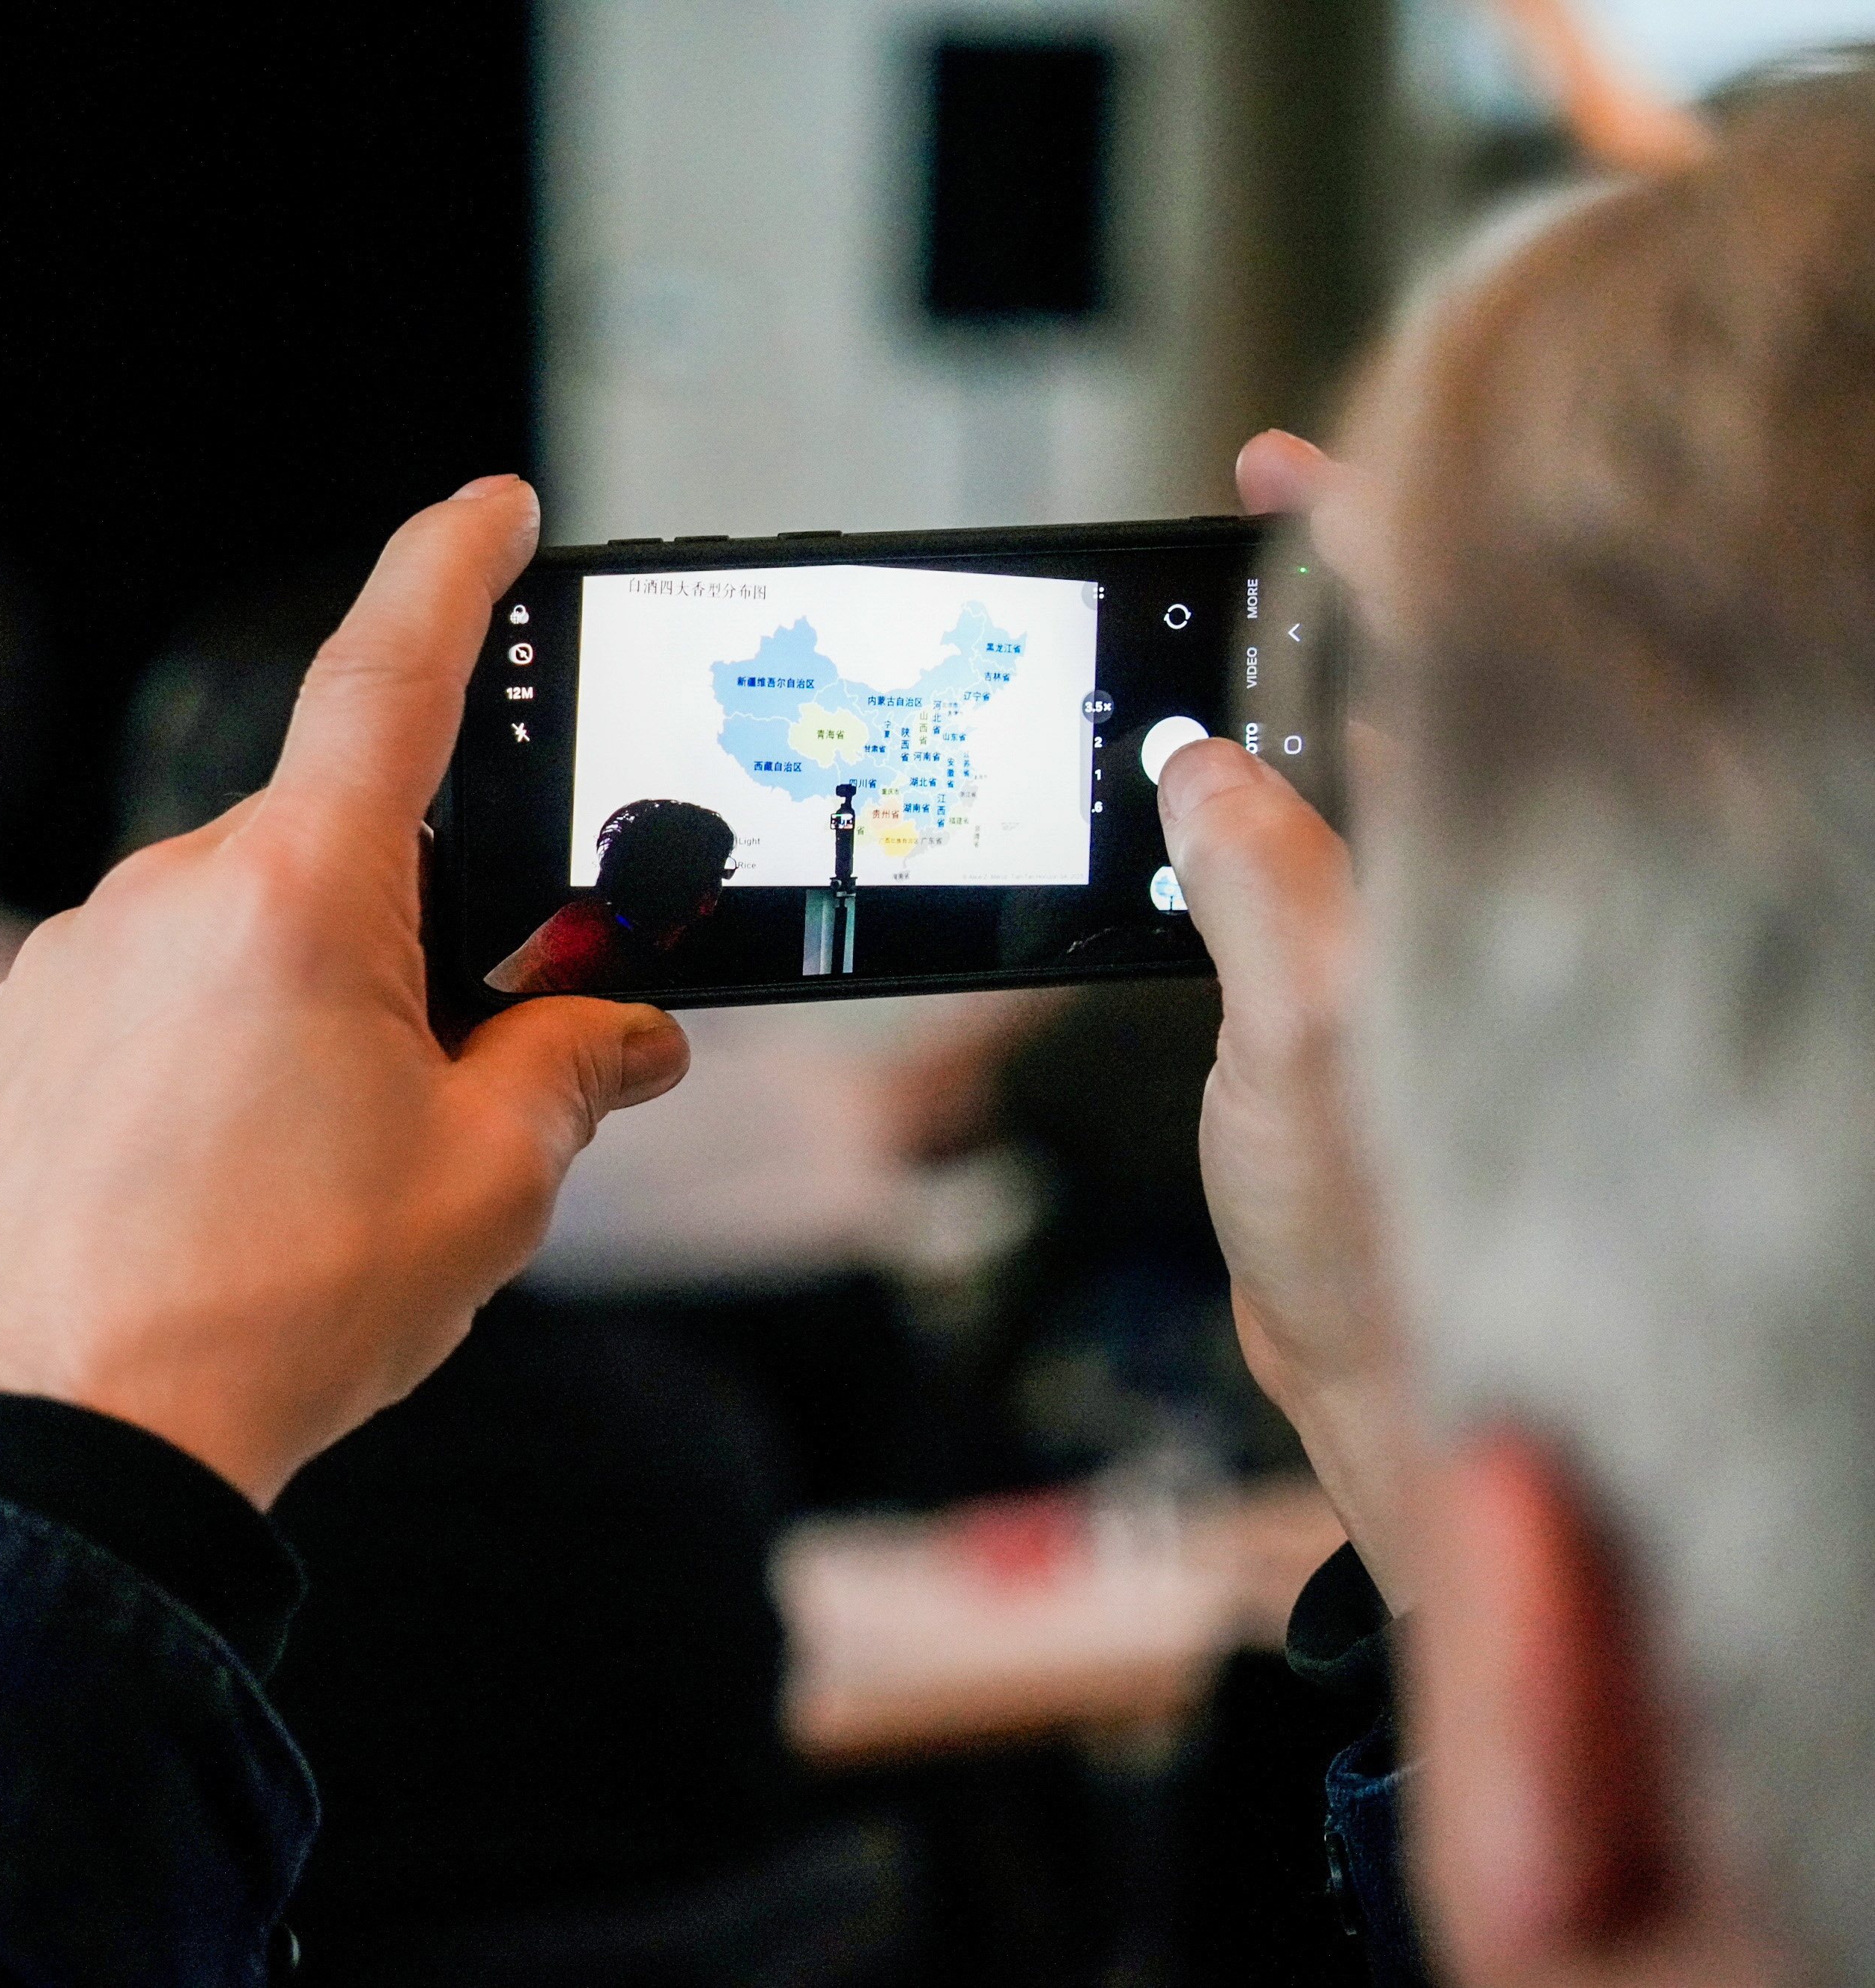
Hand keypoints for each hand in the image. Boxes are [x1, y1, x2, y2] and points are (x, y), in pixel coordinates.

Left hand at [0, 478, 691, 1506]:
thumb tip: (628, 1031)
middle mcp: (168, 892)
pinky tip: (223, 1165)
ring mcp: (76, 956)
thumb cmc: (285, 1307)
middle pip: (329, 845)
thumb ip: (573, 1067)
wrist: (89, 1435)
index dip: (450, 569)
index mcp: (298, 896)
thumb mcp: (489, 1182)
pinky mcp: (20, 1024)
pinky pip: (147, 983)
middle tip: (442, 1062)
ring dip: (298, 993)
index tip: (490, 507)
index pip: (388, 675)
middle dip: (401, 925)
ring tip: (312, 1158)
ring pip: (235, 922)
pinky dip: (207, 1038)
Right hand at [1161, 430, 1416, 1600]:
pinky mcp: (1354, 988)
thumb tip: (1203, 769)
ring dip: (1255, 707)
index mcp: (1495, 866)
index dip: (1363, 526)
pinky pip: (1291, 851)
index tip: (1274, 463)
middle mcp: (1472, 885)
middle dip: (1299, 600)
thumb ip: (1259, 880)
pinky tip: (1175, 800)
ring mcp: (1416, 934)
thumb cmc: (1387, 1246)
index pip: (1447, 641)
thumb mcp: (1302, 1042)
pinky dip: (1230, 805)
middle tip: (1205, 553)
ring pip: (1337, 765)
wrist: (1377, 1374)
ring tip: (1173, 661)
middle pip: (1398, 683)